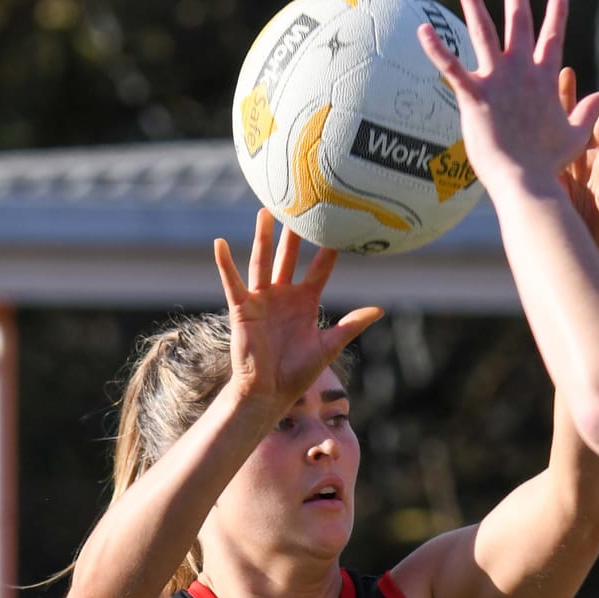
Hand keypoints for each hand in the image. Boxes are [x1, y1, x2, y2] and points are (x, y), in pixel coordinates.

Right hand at [212, 209, 382, 407]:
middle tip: (300, 205)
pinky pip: (233, 282)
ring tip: (266, 212)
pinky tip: (219, 243)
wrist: (269, 392)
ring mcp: (262, 299)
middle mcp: (283, 295)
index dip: (329, 249)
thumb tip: (379, 310)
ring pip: (262, 261)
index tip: (338, 225)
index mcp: (305, 301)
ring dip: (263, 237)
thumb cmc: (298, 372)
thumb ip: (351, 325)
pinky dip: (225, 263)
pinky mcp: (243, 308)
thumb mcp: (329, 346)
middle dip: (294, 233)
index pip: (320, 268)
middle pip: (289, 257)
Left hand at [416, 0, 598, 198]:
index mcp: (545, 79)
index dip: (556, 14)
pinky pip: (452, 68)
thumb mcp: (576, 135)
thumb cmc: (548, 164)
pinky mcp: (475, 97)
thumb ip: (589, 111)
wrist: (527, 182)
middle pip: (519, 21)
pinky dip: (437, 49)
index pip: (553, 38)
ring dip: (473, 0)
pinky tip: (423, 29)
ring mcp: (498, 81)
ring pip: (482, 31)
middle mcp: (522, 72)